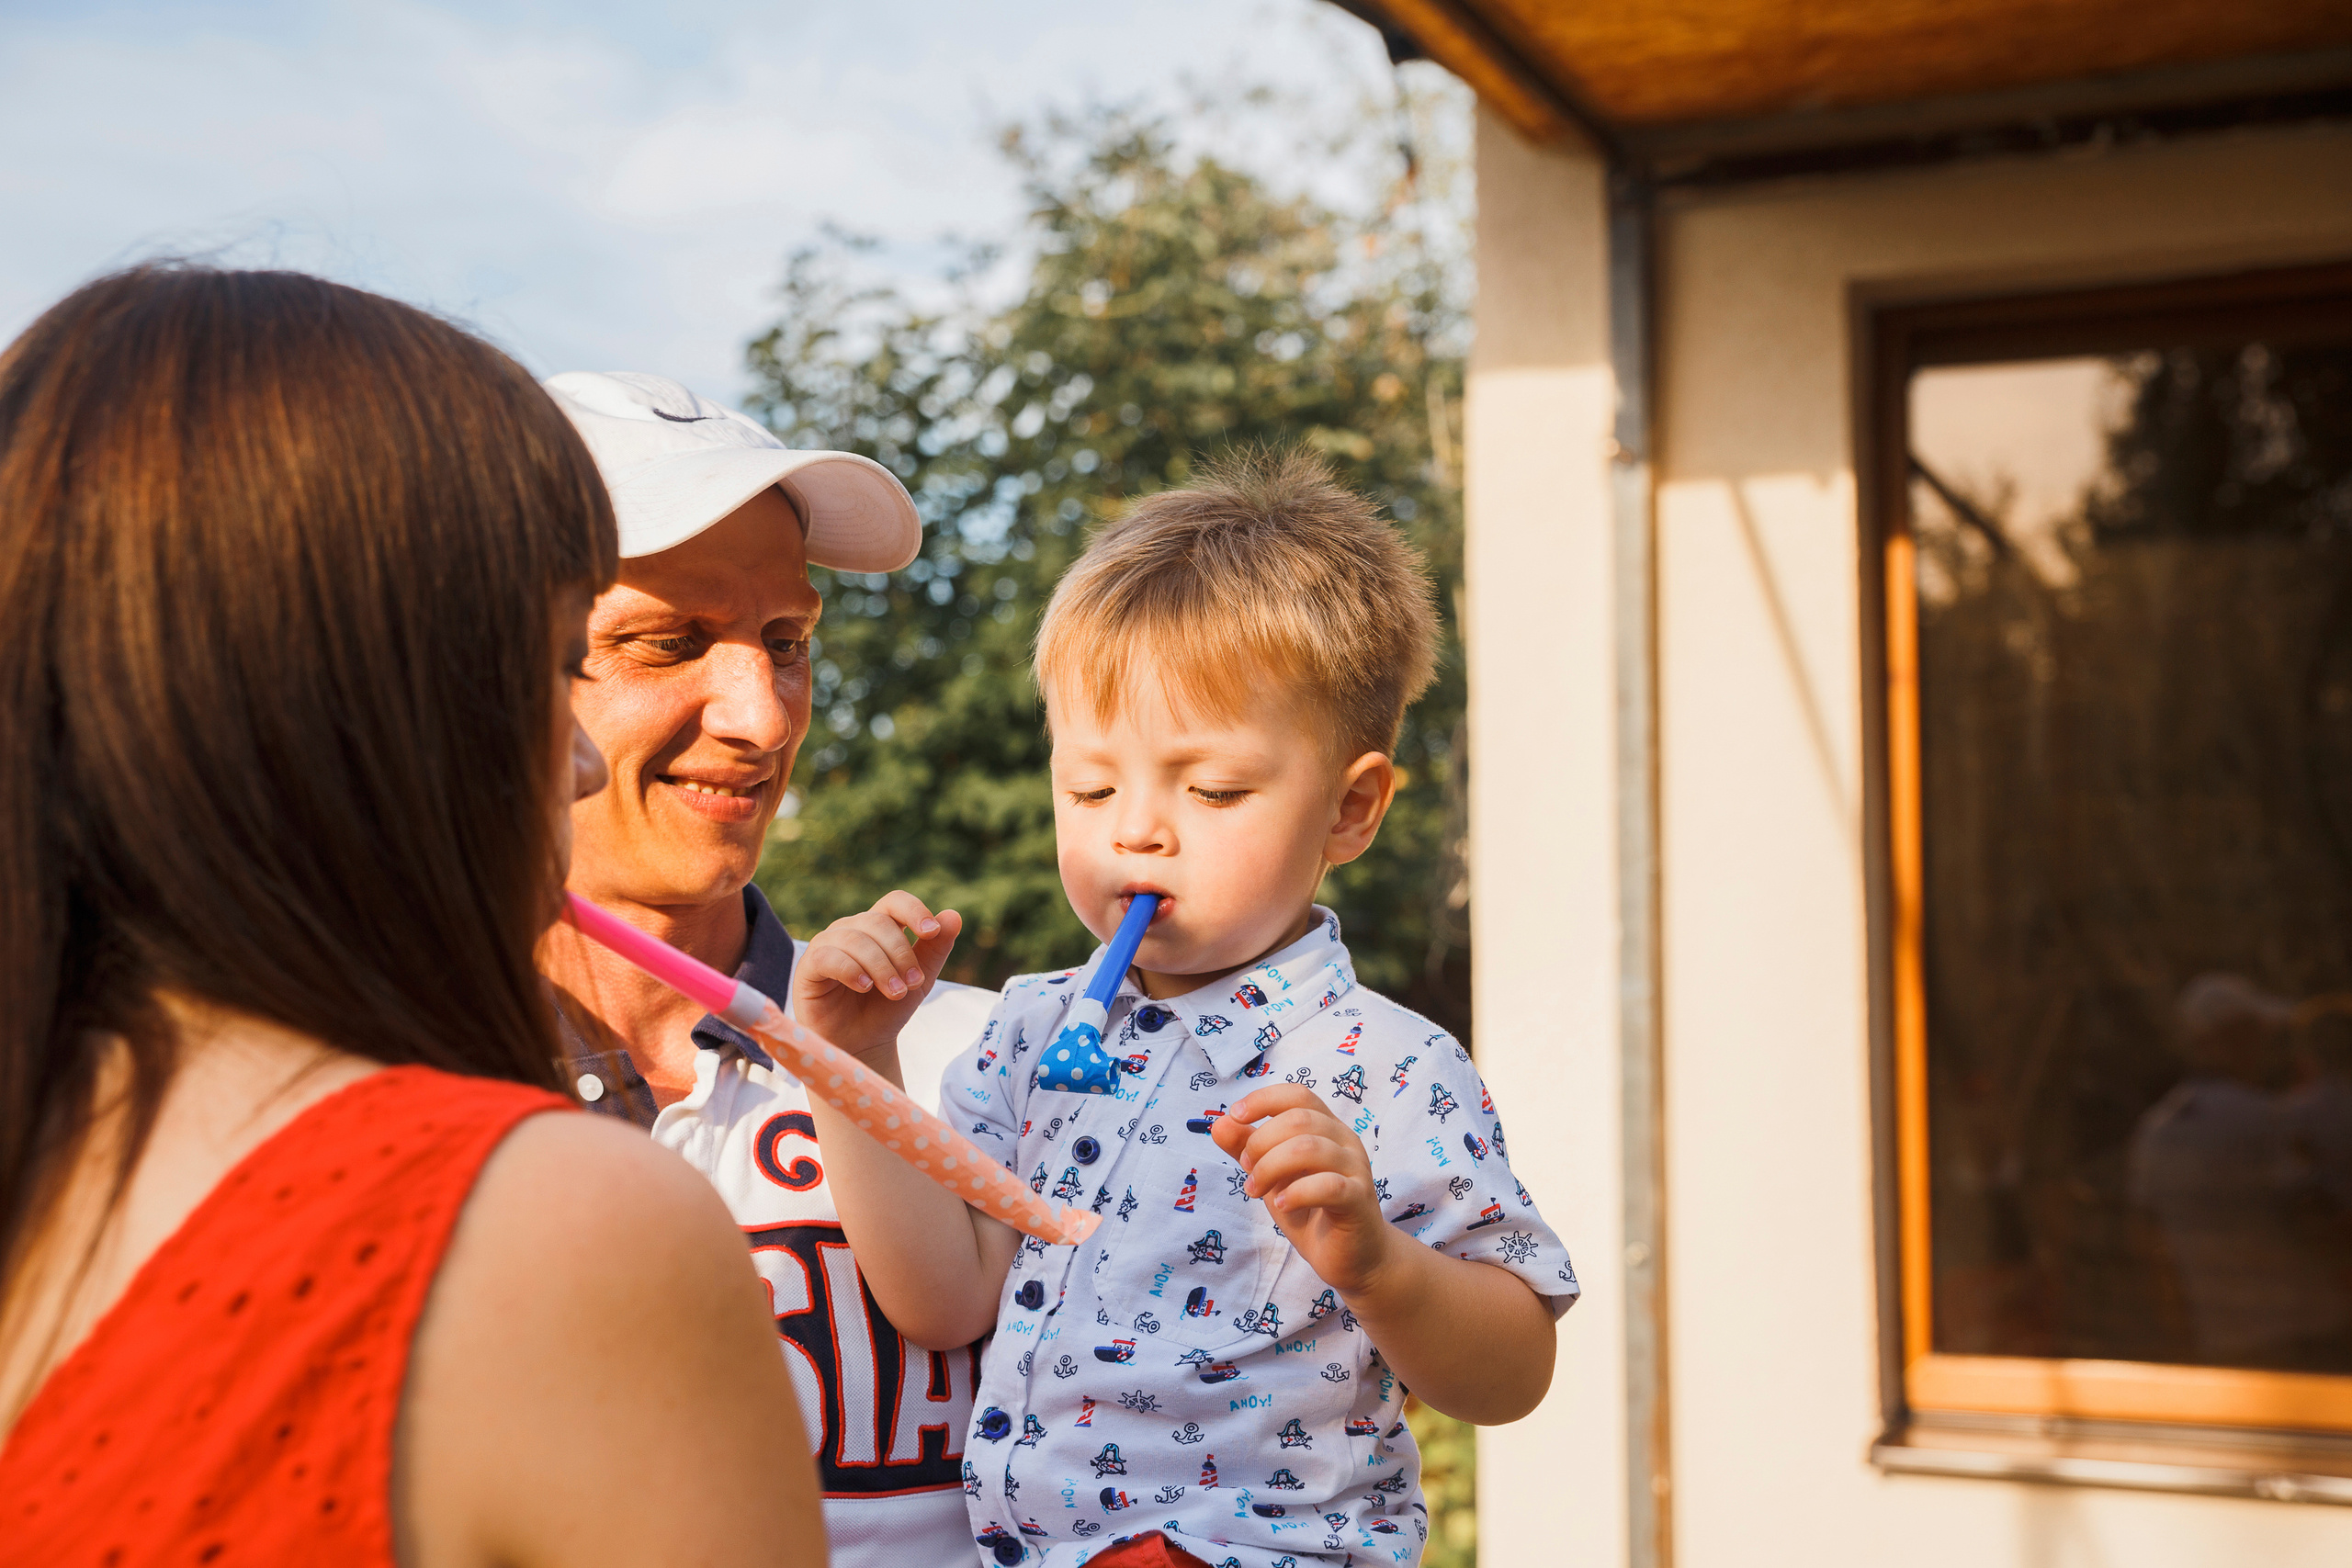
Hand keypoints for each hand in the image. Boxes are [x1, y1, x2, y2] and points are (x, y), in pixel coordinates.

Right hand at [790, 891, 960, 1058]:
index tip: (932, 932)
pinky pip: (828, 957)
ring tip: (896, 993)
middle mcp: (850, 929)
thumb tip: (953, 915)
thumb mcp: (919, 980)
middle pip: (878, 922)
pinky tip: (864, 986)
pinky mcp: (808, 967)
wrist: (860, 1045)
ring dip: (881, 967)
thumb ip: (936, 948)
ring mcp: (827, 945)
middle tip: (914, 984)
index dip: (914, 911)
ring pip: (855, 939)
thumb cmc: (886, 1009)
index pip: (894, 902)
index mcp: (878, 927)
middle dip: (901, 954)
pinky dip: (851, 970)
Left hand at [1210, 1084, 1395, 1299]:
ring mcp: (1356, 1169)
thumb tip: (1219, 1124)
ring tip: (1256, 1190)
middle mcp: (1345, 1140)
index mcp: (1326, 1127)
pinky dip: (1298, 1193)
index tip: (1236, 1117)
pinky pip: (1329, 1185)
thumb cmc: (1311, 1211)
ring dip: (1271, 1167)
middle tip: (1247, 1170)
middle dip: (1261, 1142)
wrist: (1352, 1257)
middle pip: (1299, 1119)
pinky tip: (1283, 1205)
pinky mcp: (1359, 1200)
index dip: (1264, 1100)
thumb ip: (1247, 1149)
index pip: (1298, 1095)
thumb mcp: (1272, 1177)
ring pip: (1310, 1148)